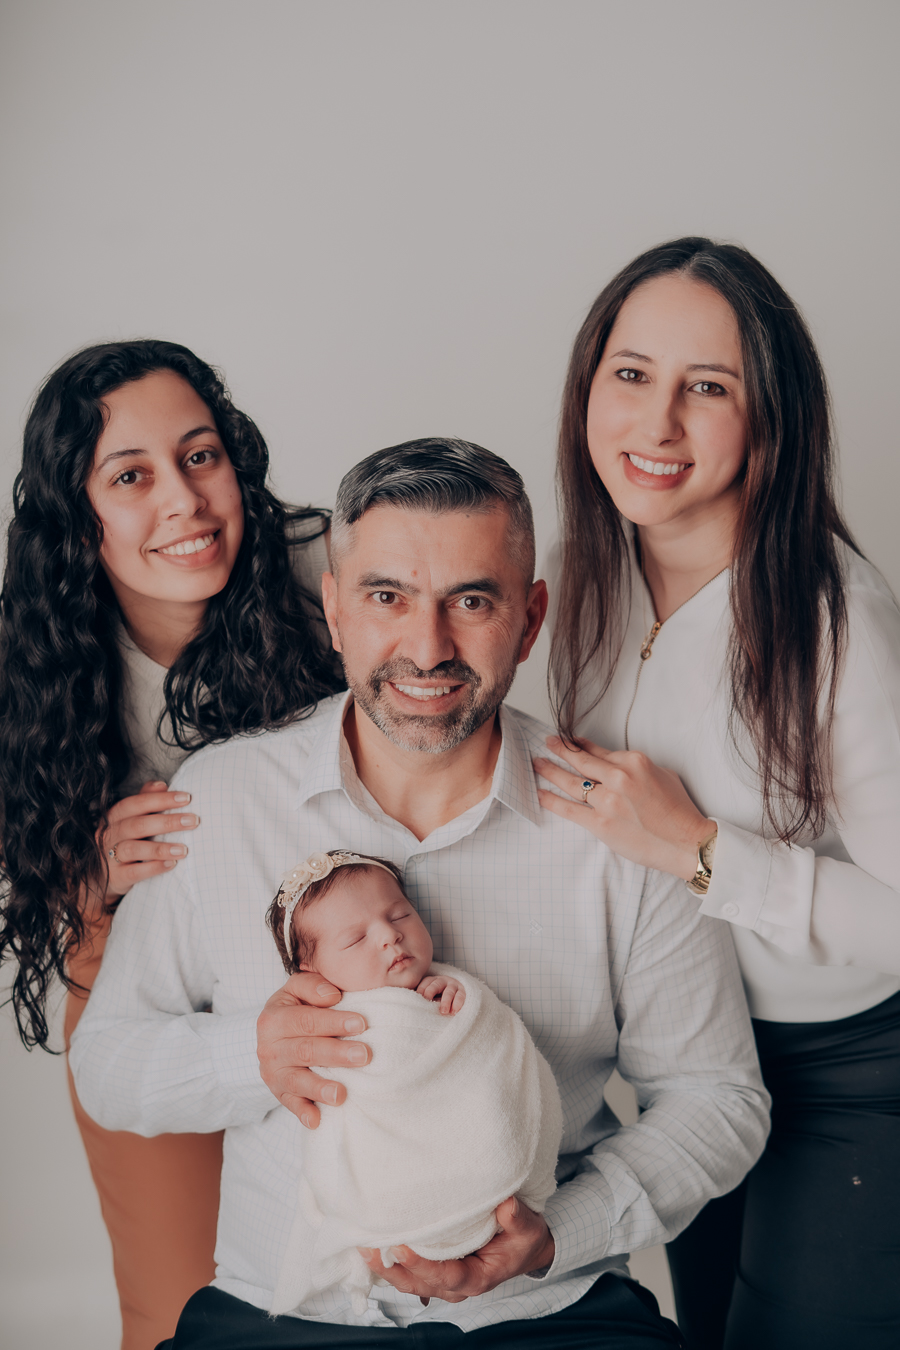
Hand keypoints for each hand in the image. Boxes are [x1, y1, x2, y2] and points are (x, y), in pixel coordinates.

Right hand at [100, 781, 199, 900]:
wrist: (98, 875)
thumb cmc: (122, 840)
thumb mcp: (129, 819)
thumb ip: (144, 800)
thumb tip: (161, 784)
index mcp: (115, 816)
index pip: (137, 803)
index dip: (161, 799)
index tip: (187, 798)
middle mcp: (110, 834)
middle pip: (137, 825)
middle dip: (168, 822)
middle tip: (193, 820)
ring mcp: (110, 856)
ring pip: (133, 849)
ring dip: (161, 848)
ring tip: (184, 849)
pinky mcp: (115, 877)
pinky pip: (134, 872)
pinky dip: (153, 868)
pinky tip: (171, 864)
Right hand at [256, 972, 370, 1128]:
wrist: (272, 1034)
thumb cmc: (294, 1007)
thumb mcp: (296, 989)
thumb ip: (312, 985)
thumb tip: (333, 997)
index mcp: (274, 1018)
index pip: (306, 1020)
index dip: (334, 1022)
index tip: (362, 1023)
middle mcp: (269, 1047)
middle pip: (305, 1051)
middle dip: (336, 1053)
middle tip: (364, 1055)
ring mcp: (273, 1073)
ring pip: (297, 1081)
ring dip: (320, 1088)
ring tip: (342, 1094)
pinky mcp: (278, 1093)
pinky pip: (290, 1104)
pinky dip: (303, 1113)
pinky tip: (317, 1121)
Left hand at [360, 1197, 553, 1304]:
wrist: (523, 1248)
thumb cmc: (523, 1239)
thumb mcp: (528, 1228)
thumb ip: (517, 1218)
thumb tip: (505, 1206)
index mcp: (477, 1278)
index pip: (446, 1276)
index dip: (423, 1265)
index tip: (404, 1247)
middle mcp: (456, 1285)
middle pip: (419, 1283)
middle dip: (393, 1267)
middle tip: (370, 1246)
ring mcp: (443, 1280)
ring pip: (408, 1281)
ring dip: (386, 1266)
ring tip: (363, 1245)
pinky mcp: (434, 1270)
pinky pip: (408, 1272)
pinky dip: (390, 1261)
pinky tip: (372, 1246)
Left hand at [416, 973, 465, 1014]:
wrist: (455, 998)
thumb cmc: (436, 999)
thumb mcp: (429, 997)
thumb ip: (420, 999)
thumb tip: (406, 1003)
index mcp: (432, 981)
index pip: (425, 982)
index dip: (421, 990)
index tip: (417, 999)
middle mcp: (442, 981)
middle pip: (436, 984)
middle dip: (431, 992)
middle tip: (427, 1001)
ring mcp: (453, 986)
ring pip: (449, 991)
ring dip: (446, 1001)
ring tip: (443, 1012)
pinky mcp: (462, 992)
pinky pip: (461, 996)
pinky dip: (457, 1003)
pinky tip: (454, 1012)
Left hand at [534, 736, 712, 880]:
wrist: (686, 843)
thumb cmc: (679, 811)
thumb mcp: (662, 774)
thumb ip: (635, 767)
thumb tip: (614, 765)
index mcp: (634, 762)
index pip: (598, 750)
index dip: (580, 744)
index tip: (569, 740)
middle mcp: (619, 778)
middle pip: (581, 761)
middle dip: (560, 750)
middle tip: (547, 743)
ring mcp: (608, 802)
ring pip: (571, 782)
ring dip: (550, 771)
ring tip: (538, 763)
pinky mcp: (601, 824)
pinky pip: (569, 810)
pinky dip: (551, 800)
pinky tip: (539, 794)